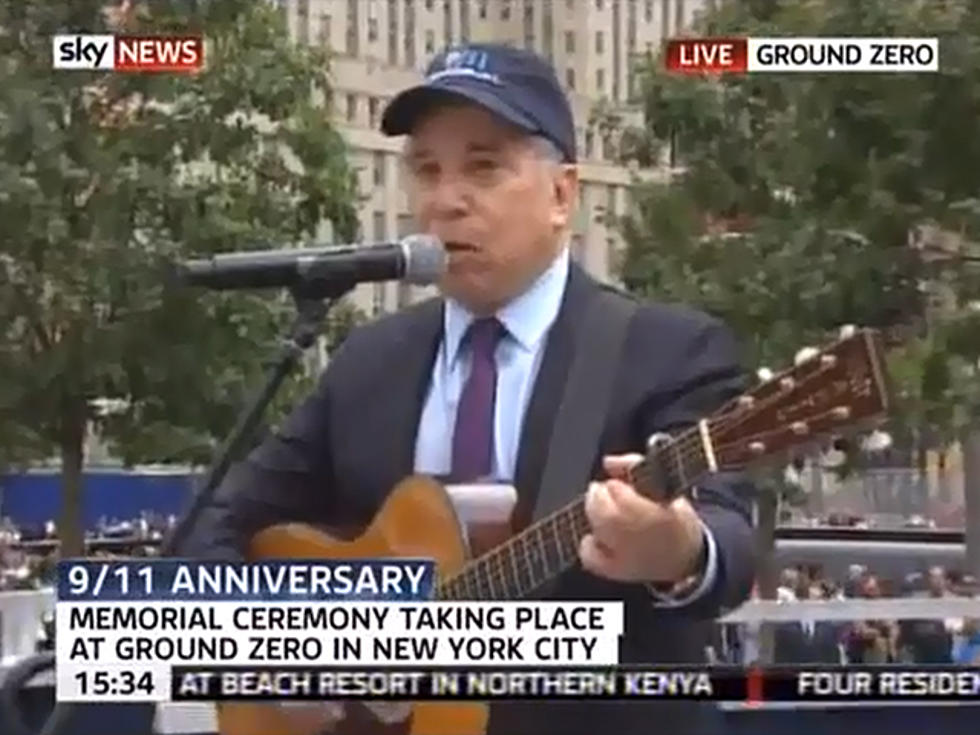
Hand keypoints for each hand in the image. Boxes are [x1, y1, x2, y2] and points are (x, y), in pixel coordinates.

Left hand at [579, 453, 704, 583]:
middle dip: (598, 498)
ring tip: (599, 508)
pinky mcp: (619, 571)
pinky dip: (588, 546)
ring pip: (601, 532)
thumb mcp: (664, 485)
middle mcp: (646, 539)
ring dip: (594, 515)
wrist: (684, 557)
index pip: (627, 498)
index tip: (616, 483)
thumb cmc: (672, 517)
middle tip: (599, 491)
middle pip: (609, 515)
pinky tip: (595, 538)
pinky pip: (593, 560)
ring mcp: (631, 557)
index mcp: (663, 515)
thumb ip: (634, 466)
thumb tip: (608, 462)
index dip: (616, 487)